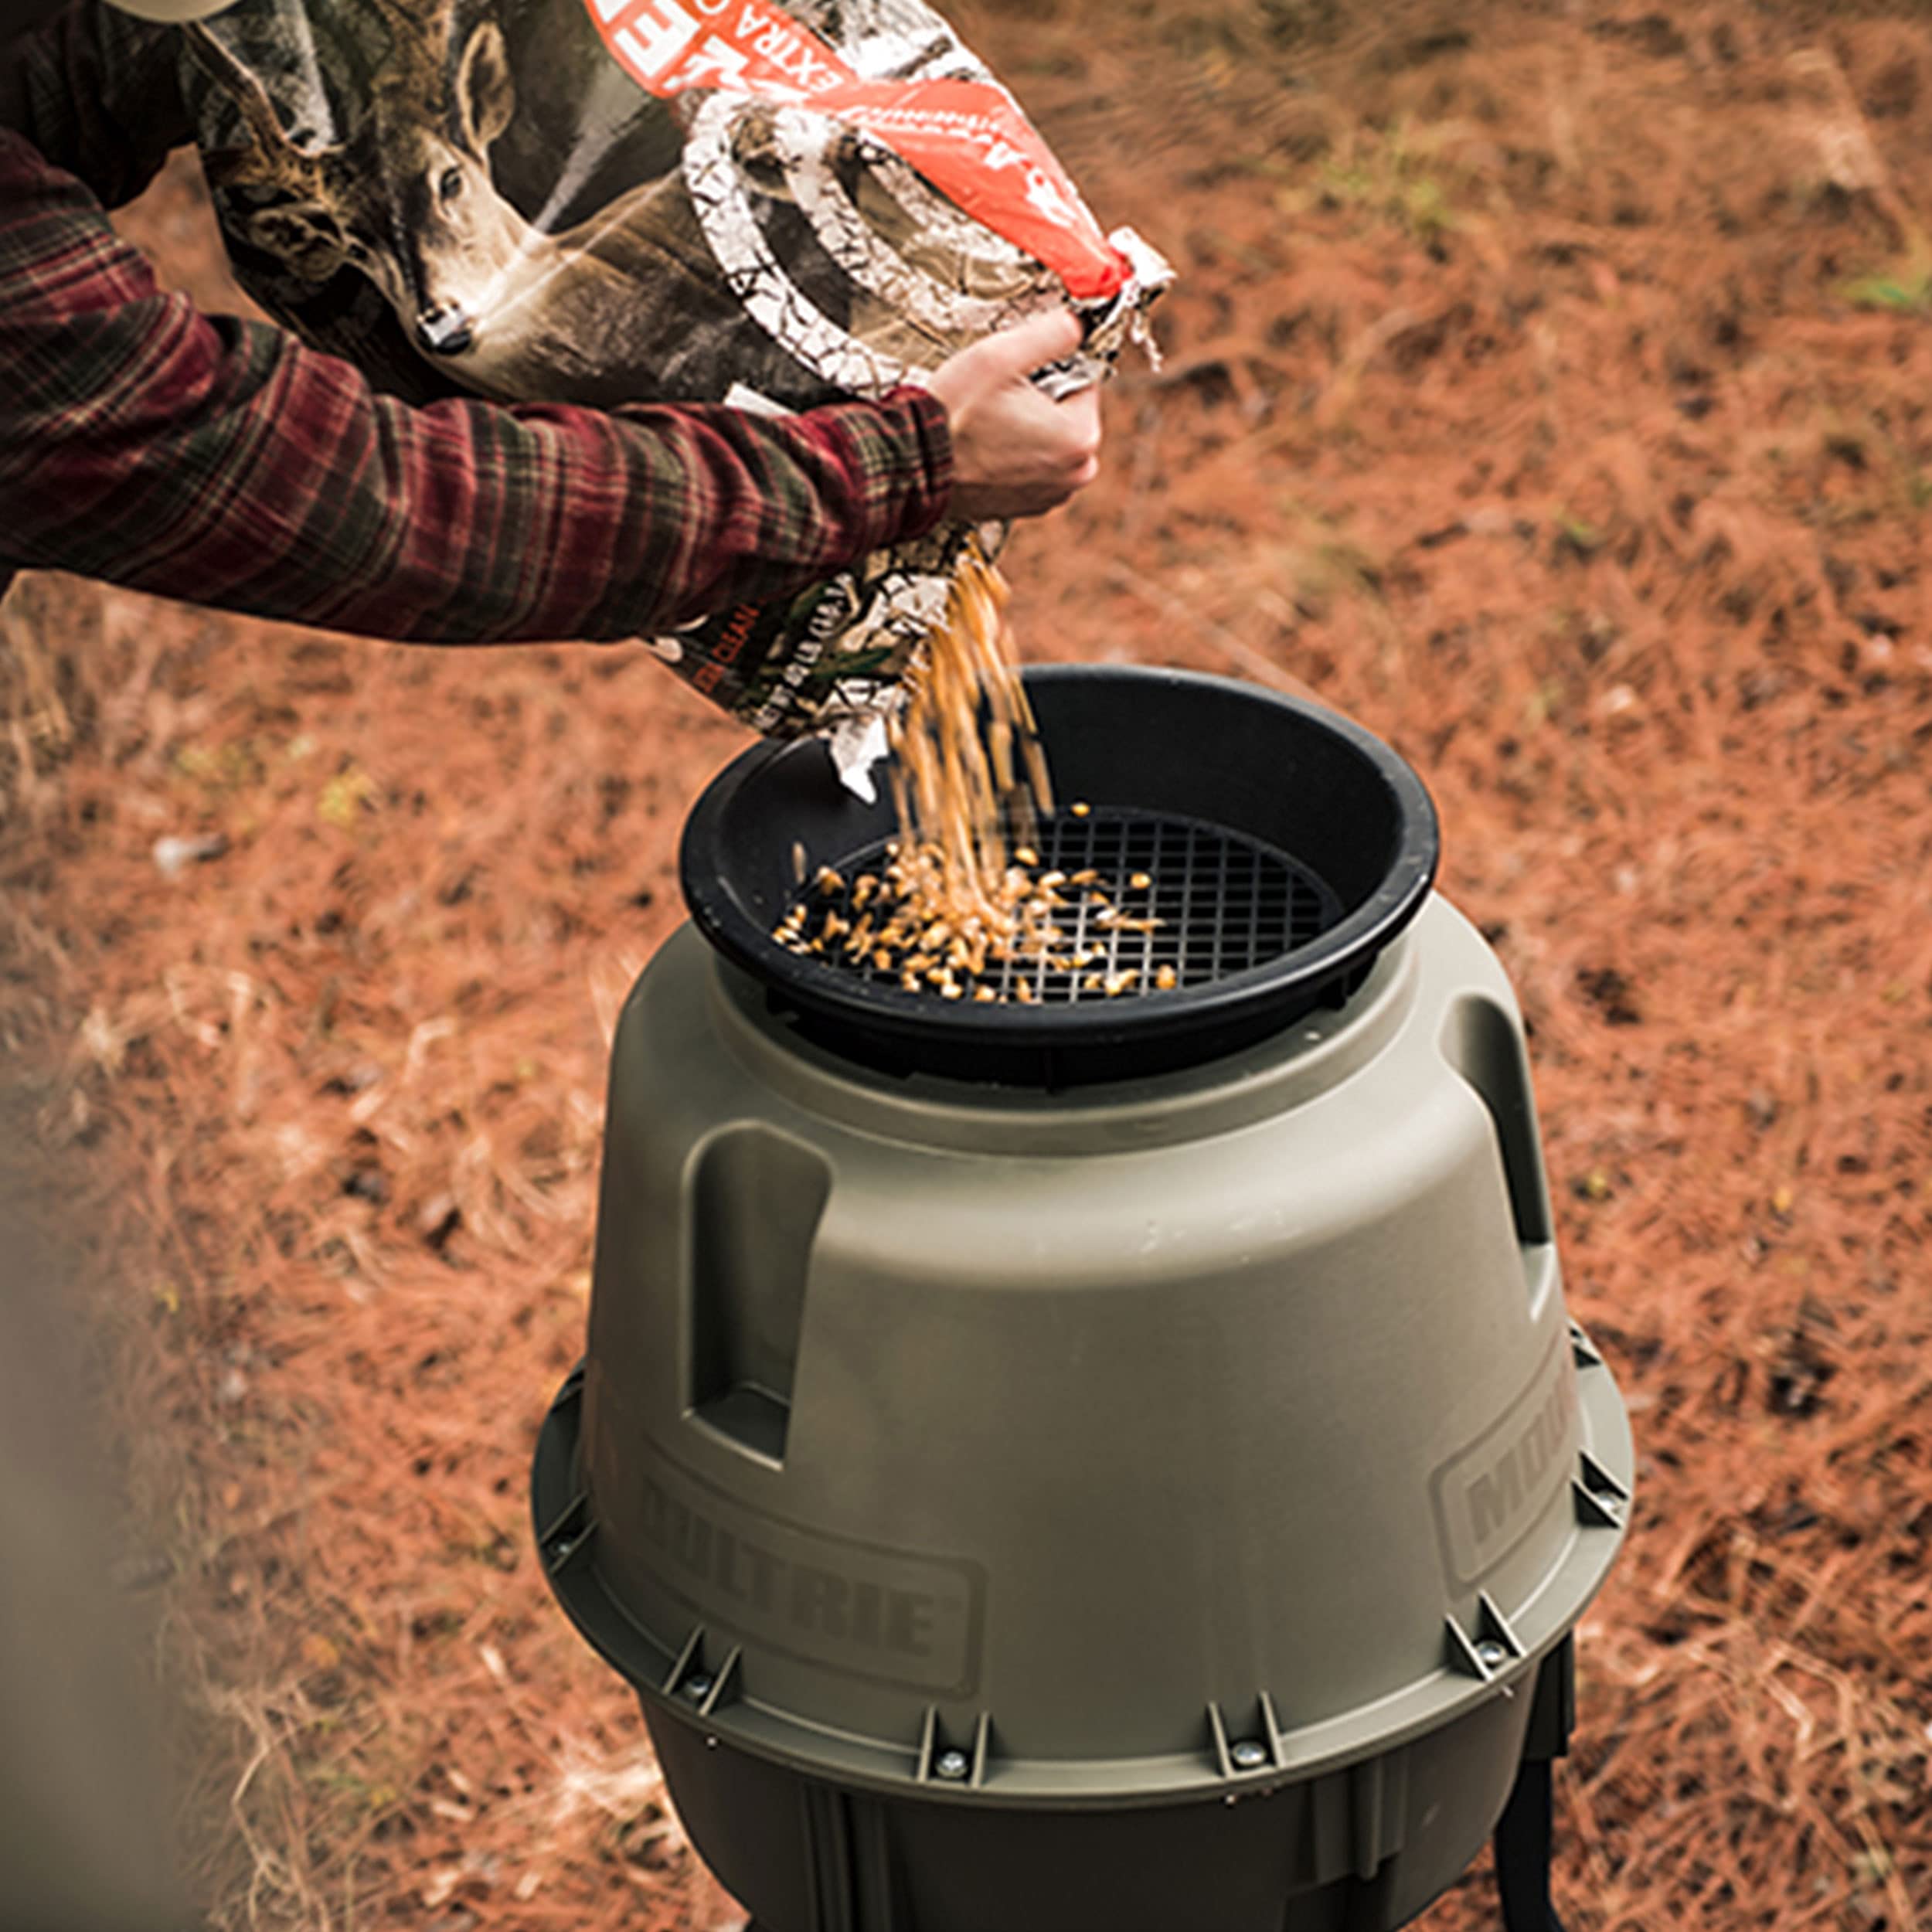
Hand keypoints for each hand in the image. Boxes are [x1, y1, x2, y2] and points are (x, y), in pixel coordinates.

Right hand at [924, 311, 1100, 522]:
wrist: (914, 467)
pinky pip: (1032, 467)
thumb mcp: (1001, 355)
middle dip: (1039, 400)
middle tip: (997, 401)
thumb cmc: (953, 415)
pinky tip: (986, 448)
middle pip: (1068, 412)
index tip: (1014, 378)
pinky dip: (1014, 455)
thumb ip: (1052, 331)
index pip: (1082, 379)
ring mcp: (1052, 495)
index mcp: (1081, 436)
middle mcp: (1076, 473)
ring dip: (1027, 427)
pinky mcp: (1028, 507)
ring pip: (1050, 440)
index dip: (1048, 368)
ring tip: (988, 425)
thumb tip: (1077, 324)